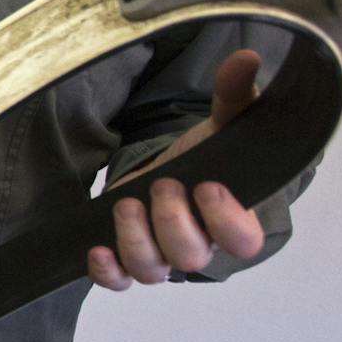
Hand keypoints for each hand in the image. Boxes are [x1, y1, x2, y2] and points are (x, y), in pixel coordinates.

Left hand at [88, 49, 268, 290]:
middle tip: (162, 185)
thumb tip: (245, 60)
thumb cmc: (204, 153)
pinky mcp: (126, 255)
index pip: (242, 240)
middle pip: (190, 256)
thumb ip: (235, 95)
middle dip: (171, 222)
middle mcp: (198, 244)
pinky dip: (106, 272)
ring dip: (136, 240)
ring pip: (152, 270)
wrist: (172, 169)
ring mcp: (160, 254)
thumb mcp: (222, 122)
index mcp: (231, 219)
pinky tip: (96, 249)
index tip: (207, 186)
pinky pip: (118, 282)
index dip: (227, 221)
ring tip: (126, 204)